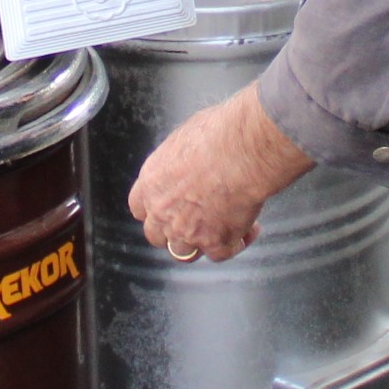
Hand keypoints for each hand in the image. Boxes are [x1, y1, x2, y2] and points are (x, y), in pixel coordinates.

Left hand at [128, 89, 314, 262]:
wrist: (243, 151)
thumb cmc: (218, 135)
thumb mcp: (185, 137)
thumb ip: (180, 159)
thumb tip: (191, 156)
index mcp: (152, 182)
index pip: (139, 207)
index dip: (152, 209)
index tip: (164, 208)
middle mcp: (163, 211)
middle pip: (156, 236)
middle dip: (172, 231)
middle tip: (193, 221)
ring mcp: (187, 231)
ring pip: (184, 252)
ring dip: (201, 242)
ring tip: (221, 227)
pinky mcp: (215, 242)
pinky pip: (222, 253)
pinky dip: (236, 243)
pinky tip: (249, 228)